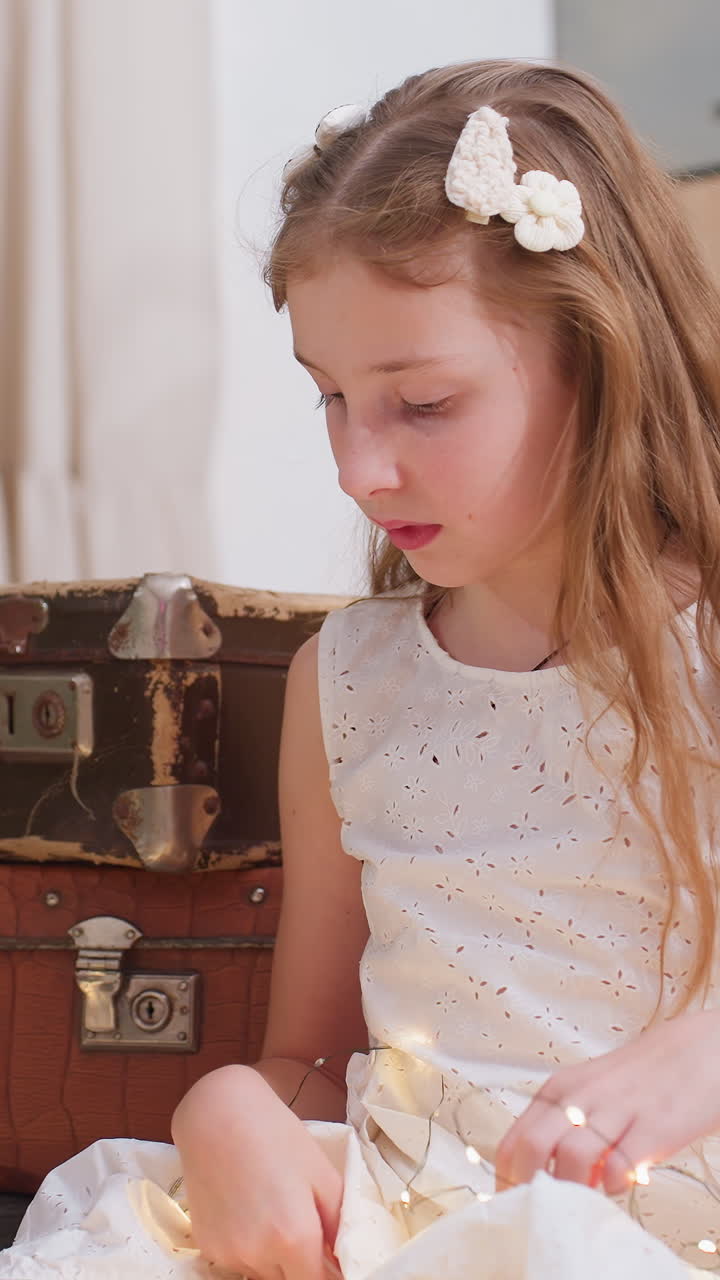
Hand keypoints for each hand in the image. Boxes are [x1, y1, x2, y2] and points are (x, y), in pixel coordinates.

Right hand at [172, 1065, 343, 1279]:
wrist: (216, 1113)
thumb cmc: (275, 1134)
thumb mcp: (321, 1173)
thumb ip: (340, 1225)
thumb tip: (347, 1260)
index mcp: (294, 1238)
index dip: (328, 1274)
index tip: (331, 1259)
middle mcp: (258, 1255)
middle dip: (302, 1264)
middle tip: (304, 1223)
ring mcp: (229, 1254)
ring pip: (264, 1273)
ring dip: (275, 1258)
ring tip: (274, 1208)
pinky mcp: (207, 1246)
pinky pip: (239, 1261)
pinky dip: (250, 1247)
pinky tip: (249, 1209)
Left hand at [494, 1008, 719, 1195]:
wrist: (693, 1052)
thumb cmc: (635, 1080)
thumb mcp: (587, 1094)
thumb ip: (562, 1129)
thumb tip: (540, 1177)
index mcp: (559, 1090)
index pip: (514, 1140)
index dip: (508, 1179)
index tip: (515, 1203)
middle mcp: (581, 1097)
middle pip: (533, 1148)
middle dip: (533, 1186)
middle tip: (549, 1206)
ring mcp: (617, 1110)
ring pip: (572, 1157)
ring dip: (575, 1188)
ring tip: (589, 1194)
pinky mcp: (653, 1127)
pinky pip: (620, 1166)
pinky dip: (613, 1183)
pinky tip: (620, 1179)